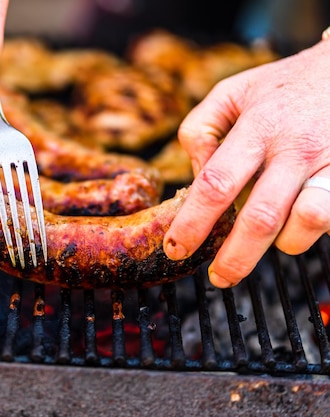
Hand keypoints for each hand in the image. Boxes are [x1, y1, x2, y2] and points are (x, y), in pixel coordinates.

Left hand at [163, 38, 329, 287]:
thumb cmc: (284, 87)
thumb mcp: (233, 92)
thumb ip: (201, 128)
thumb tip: (196, 174)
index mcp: (257, 127)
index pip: (215, 184)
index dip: (192, 223)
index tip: (176, 248)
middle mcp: (295, 148)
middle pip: (260, 218)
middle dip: (235, 258)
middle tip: (219, 278)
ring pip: (307, 224)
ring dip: (286, 243)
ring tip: (275, 237)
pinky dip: (320, 230)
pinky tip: (307, 221)